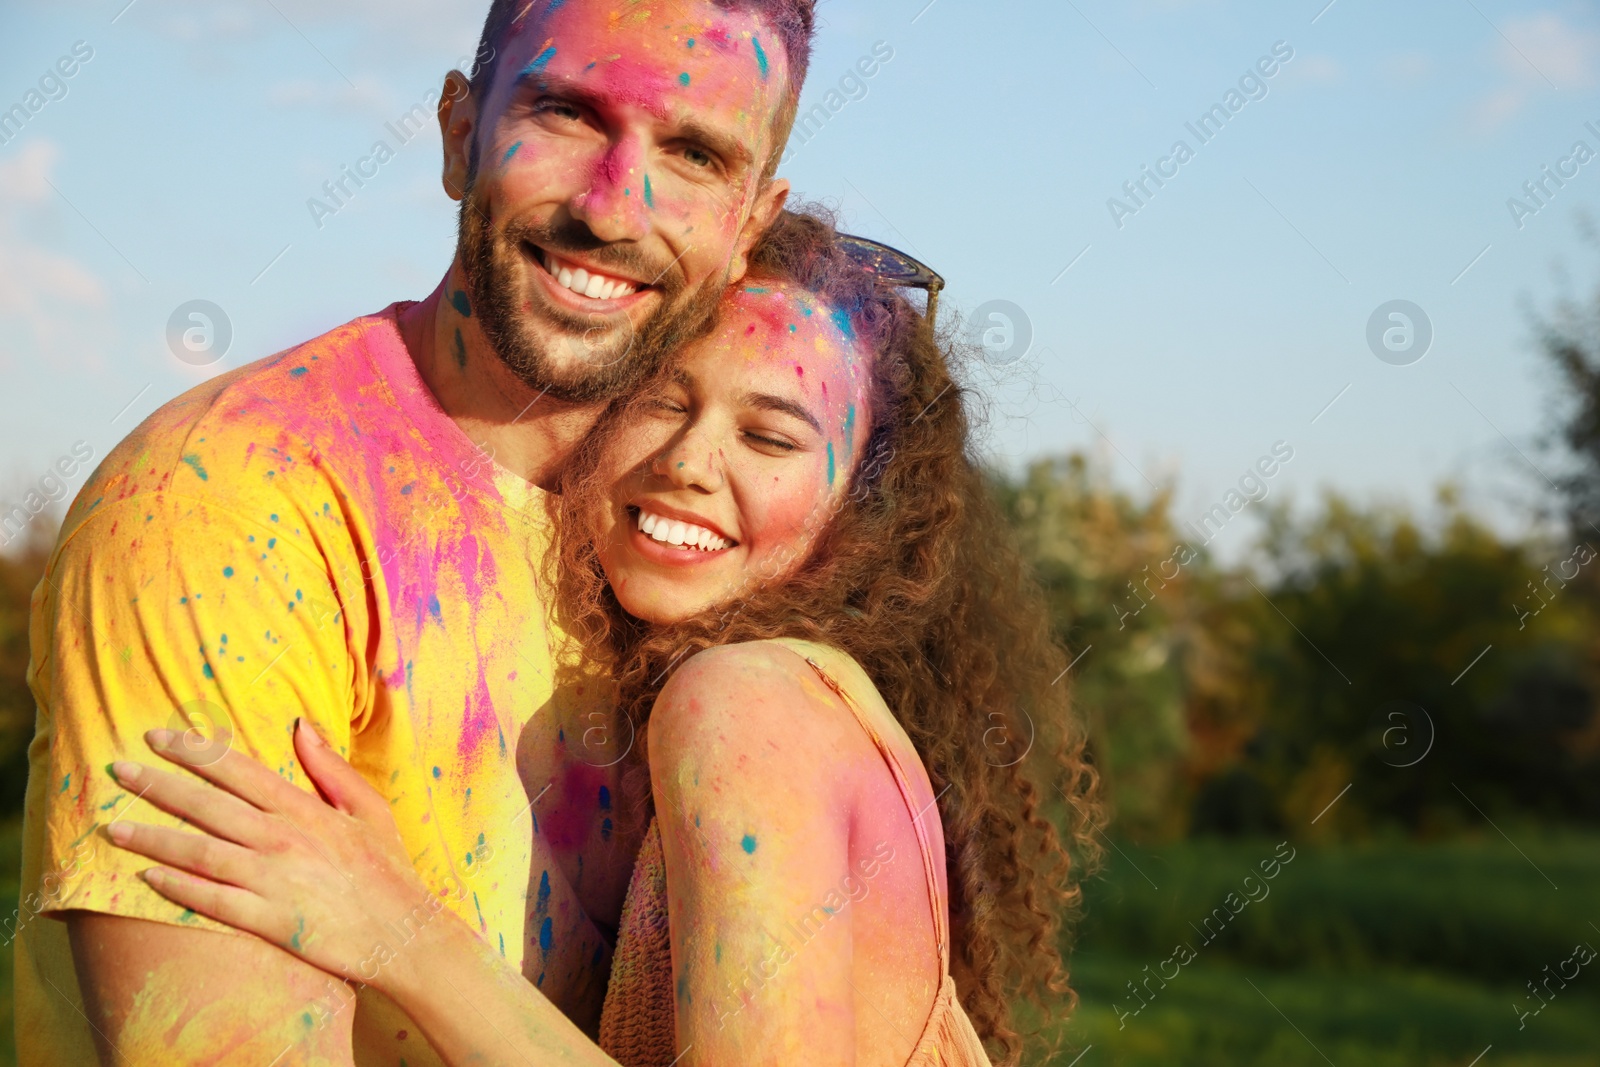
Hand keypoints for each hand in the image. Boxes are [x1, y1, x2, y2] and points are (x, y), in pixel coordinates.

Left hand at [106, 719, 447, 992]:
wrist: (403, 931)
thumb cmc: (387, 869)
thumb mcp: (370, 808)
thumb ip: (330, 767)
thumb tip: (300, 724)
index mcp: (305, 808)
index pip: (238, 771)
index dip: (195, 752)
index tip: (159, 738)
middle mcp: (282, 839)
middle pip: (208, 806)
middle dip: (158, 786)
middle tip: (118, 772)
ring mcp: (272, 880)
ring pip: (200, 852)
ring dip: (153, 839)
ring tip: (115, 827)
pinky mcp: (267, 919)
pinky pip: (212, 901)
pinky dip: (177, 888)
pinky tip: (146, 878)